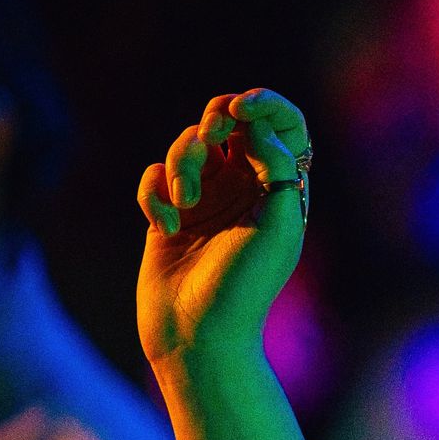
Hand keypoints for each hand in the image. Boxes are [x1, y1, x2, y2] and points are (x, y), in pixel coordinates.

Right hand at [136, 88, 309, 366]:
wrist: (198, 335)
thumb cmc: (245, 285)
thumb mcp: (278, 225)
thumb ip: (276, 169)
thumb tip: (258, 126)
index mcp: (282, 188)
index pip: (285, 126)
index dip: (267, 104)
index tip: (245, 107)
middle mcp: (246, 188)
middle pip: (230, 122)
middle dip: (218, 116)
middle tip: (214, 130)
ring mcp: (205, 199)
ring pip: (188, 144)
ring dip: (183, 162)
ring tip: (186, 203)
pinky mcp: (167, 214)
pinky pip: (154, 175)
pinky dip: (154, 192)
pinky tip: (165, 225)